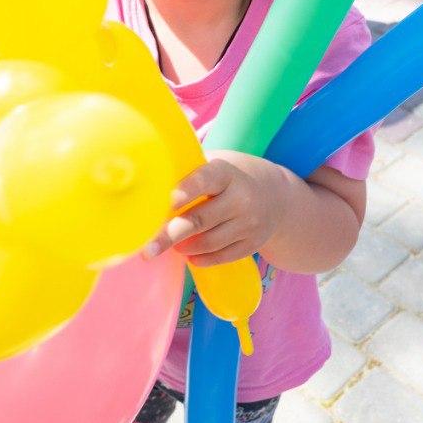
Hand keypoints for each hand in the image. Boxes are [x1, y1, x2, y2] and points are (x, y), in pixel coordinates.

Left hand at [143, 152, 287, 266]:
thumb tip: (145, 178)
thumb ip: (187, 170)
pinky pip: (221, 257)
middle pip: (200, 220)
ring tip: (168, 244)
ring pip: (208, 242)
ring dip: (184, 247)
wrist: (277, 196)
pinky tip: (188, 253)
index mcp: (226, 172)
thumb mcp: (215, 163)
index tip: (168, 200)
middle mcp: (241, 197)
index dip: (187, 189)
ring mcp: (250, 223)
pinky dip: (200, 258)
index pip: (205, 179)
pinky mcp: (253, 243)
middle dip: (170, 235)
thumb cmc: (228, 177)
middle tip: (146, 249)